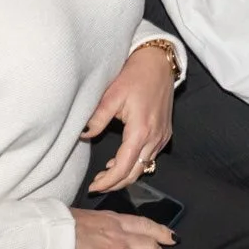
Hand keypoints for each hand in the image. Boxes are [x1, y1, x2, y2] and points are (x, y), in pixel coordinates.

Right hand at [67, 205, 173, 248]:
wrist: (54, 232)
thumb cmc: (67, 223)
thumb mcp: (95, 217)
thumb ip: (108, 225)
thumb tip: (112, 232)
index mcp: (117, 220)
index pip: (147, 225)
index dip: (163, 233)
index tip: (172, 239)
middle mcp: (121, 235)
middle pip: (151, 247)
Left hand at [83, 43, 175, 191]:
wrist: (159, 62)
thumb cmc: (136, 75)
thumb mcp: (111, 95)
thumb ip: (97, 118)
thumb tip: (83, 136)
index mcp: (141, 130)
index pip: (124, 167)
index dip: (108, 181)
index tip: (94, 186)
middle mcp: (155, 137)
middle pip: (135, 173)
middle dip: (115, 183)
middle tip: (97, 184)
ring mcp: (162, 136)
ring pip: (144, 167)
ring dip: (126, 174)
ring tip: (106, 174)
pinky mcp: (165, 132)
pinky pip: (151, 157)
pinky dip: (136, 164)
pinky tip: (122, 160)